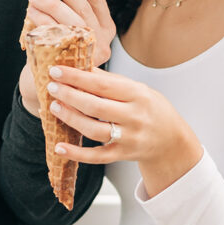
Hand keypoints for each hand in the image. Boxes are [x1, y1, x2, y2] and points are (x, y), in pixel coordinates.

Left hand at [25, 0, 115, 67]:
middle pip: (85, 9)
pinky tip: (32, 12)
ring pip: (72, 23)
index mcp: (105, 26)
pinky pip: (59, 39)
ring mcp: (90, 55)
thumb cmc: (55, 43)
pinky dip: (44, 22)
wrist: (48, 79)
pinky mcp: (74, 65)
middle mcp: (103, 41)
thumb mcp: (56, 16)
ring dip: (51, 4)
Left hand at [45, 65, 202, 196]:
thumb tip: (80, 67)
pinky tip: (59, 147)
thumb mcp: (137, 89)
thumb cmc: (150, 108)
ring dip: (71, 118)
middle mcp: (134, 117)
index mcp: (137, 95)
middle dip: (70, 95)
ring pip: (94, 130)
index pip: (102, 84)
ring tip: (53, 107)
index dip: (78, 77)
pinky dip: (77, 154)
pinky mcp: (122, 155)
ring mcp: (128, 138)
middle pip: (96, 107)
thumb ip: (110, 81)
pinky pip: (97, 156)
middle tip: (52, 86)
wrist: (171, 140)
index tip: (57, 70)